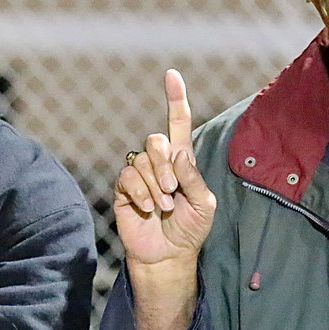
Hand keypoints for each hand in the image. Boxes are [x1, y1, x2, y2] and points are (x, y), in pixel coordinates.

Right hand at [114, 70, 215, 267]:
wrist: (167, 255)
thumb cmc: (190, 229)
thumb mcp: (205, 205)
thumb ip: (193, 178)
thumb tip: (178, 153)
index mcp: (182, 161)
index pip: (178, 124)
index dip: (175, 99)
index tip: (171, 74)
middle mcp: (159, 163)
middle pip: (156, 141)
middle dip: (165, 166)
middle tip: (172, 193)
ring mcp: (140, 175)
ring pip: (142, 161)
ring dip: (155, 187)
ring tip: (163, 208)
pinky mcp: (124, 189)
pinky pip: (127, 176)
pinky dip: (140, 193)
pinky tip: (146, 208)